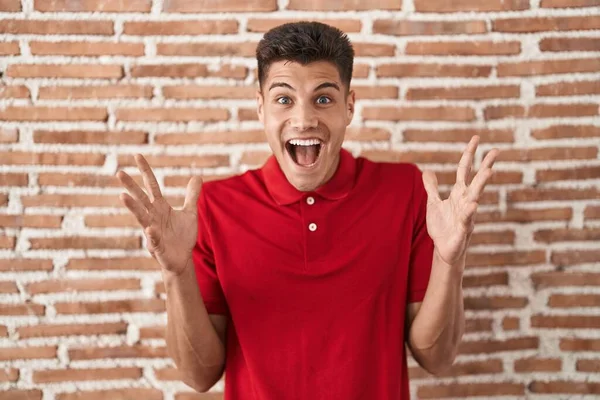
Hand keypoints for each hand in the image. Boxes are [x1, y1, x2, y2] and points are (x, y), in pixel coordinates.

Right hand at [116, 154, 201, 274]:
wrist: (182, 258)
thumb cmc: (182, 235)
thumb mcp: (190, 213)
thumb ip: (191, 195)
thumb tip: (197, 176)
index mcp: (160, 207)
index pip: (151, 185)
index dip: (145, 171)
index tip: (137, 155)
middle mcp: (153, 216)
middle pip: (141, 198)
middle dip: (130, 186)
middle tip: (119, 173)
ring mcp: (153, 231)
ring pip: (141, 217)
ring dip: (132, 207)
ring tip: (122, 196)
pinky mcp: (157, 246)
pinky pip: (153, 239)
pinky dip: (151, 234)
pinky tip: (150, 229)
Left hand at [422, 136, 498, 266]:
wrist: (443, 248)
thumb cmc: (442, 226)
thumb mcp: (433, 203)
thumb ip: (431, 187)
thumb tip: (428, 171)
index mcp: (458, 193)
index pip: (464, 170)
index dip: (469, 154)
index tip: (476, 138)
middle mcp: (466, 201)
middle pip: (476, 180)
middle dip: (485, 165)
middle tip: (496, 150)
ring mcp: (466, 214)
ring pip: (475, 196)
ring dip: (481, 184)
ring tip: (489, 171)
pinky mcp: (463, 228)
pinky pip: (467, 219)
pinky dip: (470, 212)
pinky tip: (473, 205)